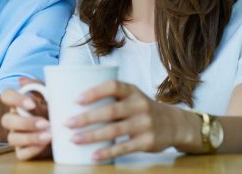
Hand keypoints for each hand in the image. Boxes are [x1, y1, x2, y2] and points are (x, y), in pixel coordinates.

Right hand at [0, 78, 51, 159]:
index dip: (15, 100)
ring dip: (30, 138)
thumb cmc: (53, 107)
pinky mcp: (23, 150)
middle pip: (6, 120)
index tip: (32, 104)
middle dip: (25, 123)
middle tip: (45, 123)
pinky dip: (32, 150)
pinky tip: (45, 145)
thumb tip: (22, 80)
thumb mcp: (48, 93)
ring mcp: (17, 135)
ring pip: (12, 139)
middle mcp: (13, 119)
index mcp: (17, 103)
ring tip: (48, 136)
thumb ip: (37, 85)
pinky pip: (21, 154)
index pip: (6, 96)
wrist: (65, 126)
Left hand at [65, 80, 180, 160]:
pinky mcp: (146, 142)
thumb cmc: (142, 108)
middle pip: (110, 111)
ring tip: (74, 139)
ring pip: (114, 131)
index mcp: (132, 91)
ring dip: (91, 136)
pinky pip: (124, 148)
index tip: (76, 100)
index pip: (113, 86)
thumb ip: (111, 97)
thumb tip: (75, 101)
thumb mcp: (132, 96)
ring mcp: (144, 124)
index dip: (94, 92)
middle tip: (67, 123)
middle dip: (86, 118)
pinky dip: (107, 152)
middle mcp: (139, 106)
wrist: (173, 124)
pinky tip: (93, 155)